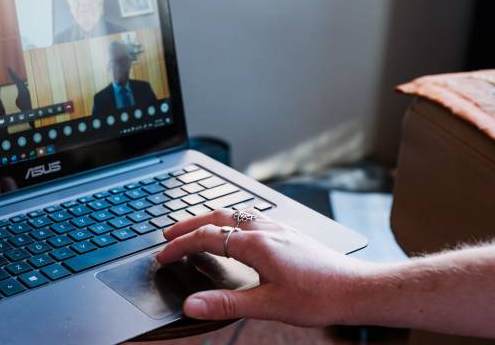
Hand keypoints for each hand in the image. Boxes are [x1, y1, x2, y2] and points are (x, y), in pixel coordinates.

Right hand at [156, 209, 371, 325]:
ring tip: (194, 228)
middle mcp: (266, 230)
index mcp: (257, 245)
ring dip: (208, 219)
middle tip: (168, 235)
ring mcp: (278, 228)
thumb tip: (192, 304)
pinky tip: (234, 229)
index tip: (163, 255)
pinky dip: (230, 219)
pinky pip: (250, 217)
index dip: (181, 245)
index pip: (207, 238)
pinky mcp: (288, 233)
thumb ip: (226, 304)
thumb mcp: (269, 306)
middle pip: (216, 218)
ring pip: (234, 214)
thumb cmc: (320, 297)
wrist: (357, 289)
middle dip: (188, 225)